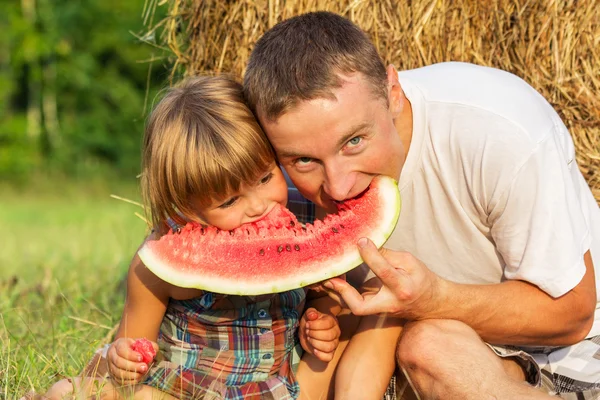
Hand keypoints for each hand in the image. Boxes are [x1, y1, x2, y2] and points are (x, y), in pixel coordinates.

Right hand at [107, 338, 157, 385]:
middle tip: (145, 367)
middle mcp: (112, 355)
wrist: (125, 351)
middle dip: (133, 366)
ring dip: (132, 375)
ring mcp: (110, 366)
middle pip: (119, 362)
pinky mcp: (112, 375)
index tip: (141, 358)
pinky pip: (119, 380)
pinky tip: (138, 378)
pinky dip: (129, 381)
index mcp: (118, 344)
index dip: (131, 355)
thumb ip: (149, 345)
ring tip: (142, 374)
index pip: (122, 350)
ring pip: (118, 373)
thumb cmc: (135, 347)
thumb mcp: (141, 342)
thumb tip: (152, 354)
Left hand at [299, 308, 339, 361]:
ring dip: (316, 343)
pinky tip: (314, 350)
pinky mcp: (329, 354)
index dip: (315, 325)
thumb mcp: (308, 314)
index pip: (327, 324)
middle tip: (307, 332)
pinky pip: (328, 357)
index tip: (307, 325)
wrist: (308, 331)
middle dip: (314, 334)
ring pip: (329, 347)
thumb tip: (313, 316)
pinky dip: (320, 355)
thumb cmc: (310, 322)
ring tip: (309, 339)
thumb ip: (310, 312)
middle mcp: (336, 333)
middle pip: (329, 336)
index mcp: (332, 322)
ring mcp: (334, 344)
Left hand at [324, 238, 442, 318]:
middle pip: (360, 307)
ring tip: (325, 277)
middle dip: (343, 293)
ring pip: (354, 308)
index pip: (383, 271)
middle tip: (330, 277)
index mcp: (402, 287)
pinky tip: (334, 280)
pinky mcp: (375, 312)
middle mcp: (390, 303)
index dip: (370, 255)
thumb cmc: (421, 278)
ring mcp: (381, 311)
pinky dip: (342, 294)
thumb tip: (364, 244)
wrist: (432, 303)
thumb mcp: (409, 262)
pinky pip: (354, 305)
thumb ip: (387, 255)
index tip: (361, 241)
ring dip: (336, 293)